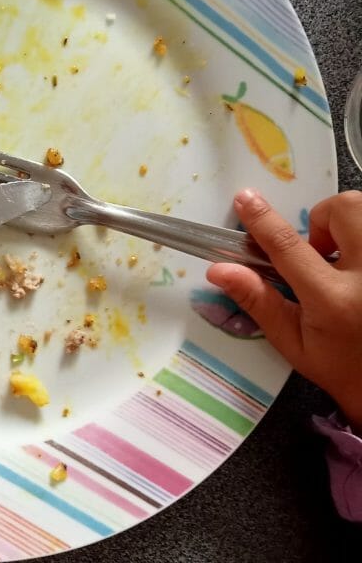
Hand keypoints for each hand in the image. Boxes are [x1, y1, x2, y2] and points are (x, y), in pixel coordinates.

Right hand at [207, 190, 361, 432]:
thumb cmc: (341, 367)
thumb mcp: (293, 342)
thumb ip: (259, 301)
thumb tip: (218, 270)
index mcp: (334, 301)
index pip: (290, 248)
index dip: (263, 220)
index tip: (245, 199)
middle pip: (345, 209)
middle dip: (325, 218)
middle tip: (319, 250)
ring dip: (348, 225)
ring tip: (344, 258)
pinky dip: (360, 239)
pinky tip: (359, 267)